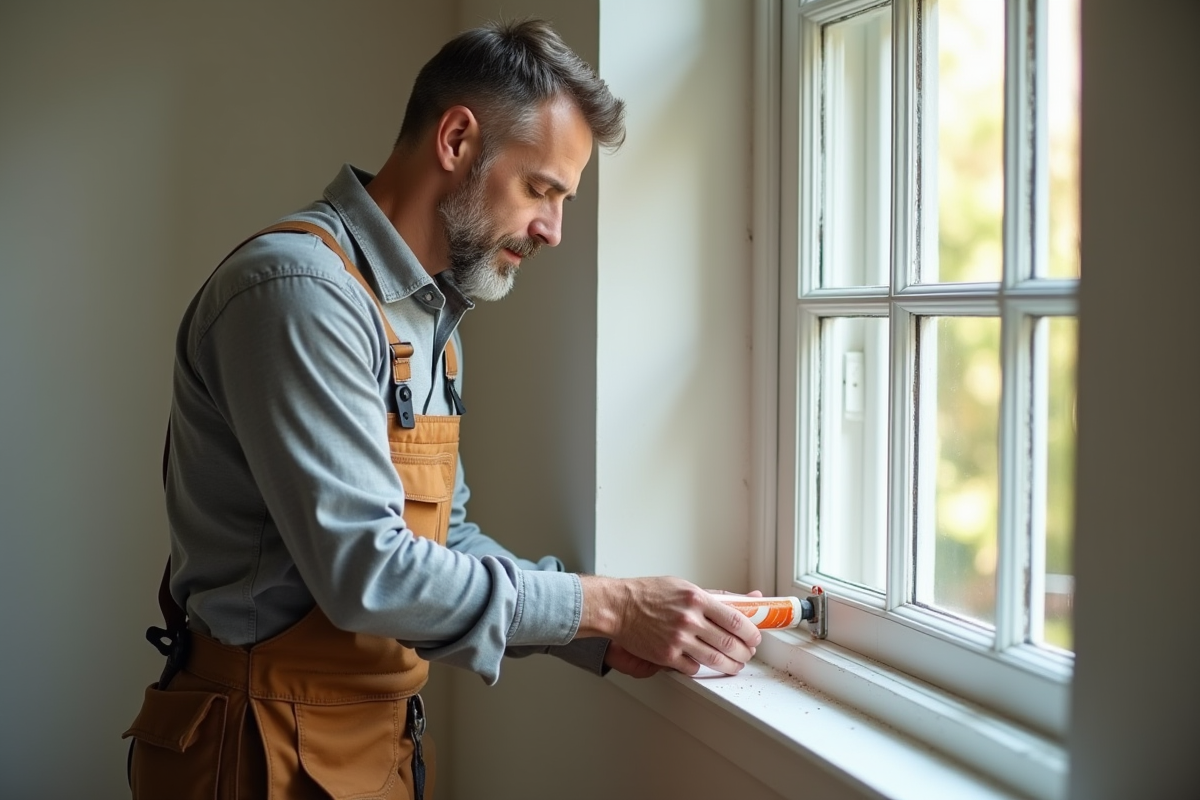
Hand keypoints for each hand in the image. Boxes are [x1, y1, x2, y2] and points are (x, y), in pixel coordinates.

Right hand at [578, 575, 762, 676]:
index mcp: (696, 599)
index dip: (752, 633)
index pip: (736, 620)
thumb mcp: (685, 587)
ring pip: (716, 659)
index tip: (755, 637)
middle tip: (747, 653)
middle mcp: (689, 619)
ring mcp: (678, 639)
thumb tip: (750, 599)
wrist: (619, 607)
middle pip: (730, 643)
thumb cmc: (649, 594)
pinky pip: (693, 668)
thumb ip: (717, 596)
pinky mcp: (666, 656)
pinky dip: (702, 667)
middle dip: (745, 653)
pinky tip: (704, 663)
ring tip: (735, 664)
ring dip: (731, 665)